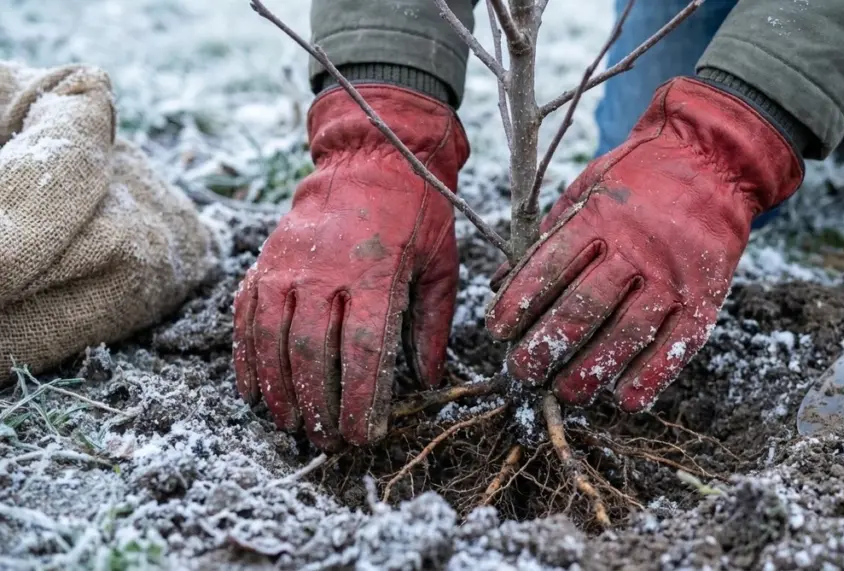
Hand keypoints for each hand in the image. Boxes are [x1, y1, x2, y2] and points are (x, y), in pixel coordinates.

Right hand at [233, 85, 468, 447]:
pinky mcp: (266, 261)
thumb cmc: (417, 213)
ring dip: (278, 390)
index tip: (363, 435)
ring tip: (291, 425)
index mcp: (376, 272)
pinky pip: (246, 315)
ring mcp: (288, 265)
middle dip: (318, 405)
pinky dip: (245, 356)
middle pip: (311, 352)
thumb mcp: (442, 264)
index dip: (359, 399)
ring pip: (271, 339)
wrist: (372, 155)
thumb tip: (430, 381)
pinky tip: (252, 389)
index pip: (362, 349)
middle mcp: (325, 270)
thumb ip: (433, 324)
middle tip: (328, 442)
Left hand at [486, 78, 801, 410]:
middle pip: (583, 308)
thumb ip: (545, 238)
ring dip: (592, 371)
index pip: (549, 267)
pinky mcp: (705, 298)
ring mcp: (673, 276)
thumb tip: (497, 284)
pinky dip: (653, 376)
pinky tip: (627, 400)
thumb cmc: (636, 180)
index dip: (520, 303)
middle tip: (523, 373)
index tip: (498, 330)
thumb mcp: (584, 191)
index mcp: (598, 218)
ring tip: (566, 393)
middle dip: (546, 347)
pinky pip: (678, 345)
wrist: (712, 162)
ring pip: (627, 334)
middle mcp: (635, 249)